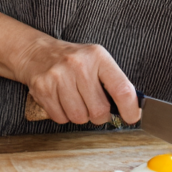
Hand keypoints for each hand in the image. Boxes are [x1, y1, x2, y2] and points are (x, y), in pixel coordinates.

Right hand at [14, 37, 140, 125]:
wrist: (38, 53)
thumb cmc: (74, 61)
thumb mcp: (97, 61)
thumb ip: (114, 82)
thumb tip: (132, 109)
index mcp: (98, 56)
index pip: (121, 89)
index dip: (130, 109)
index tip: (131, 118)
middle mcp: (78, 65)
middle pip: (99, 110)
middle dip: (99, 115)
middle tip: (95, 106)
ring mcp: (59, 76)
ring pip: (79, 117)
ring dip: (81, 116)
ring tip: (76, 100)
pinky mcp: (43, 88)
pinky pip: (61, 118)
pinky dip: (64, 116)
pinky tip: (62, 101)